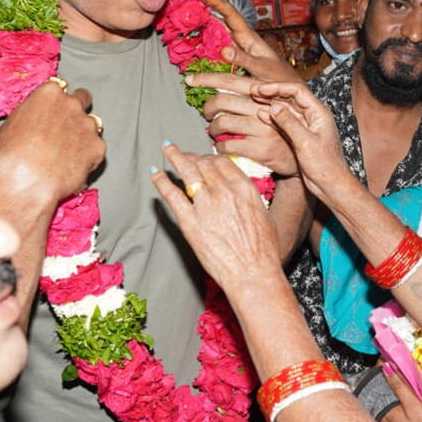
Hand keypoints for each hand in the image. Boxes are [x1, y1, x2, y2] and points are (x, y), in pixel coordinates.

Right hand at [0, 78, 104, 205]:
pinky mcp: (98, 147)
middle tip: (68, 126)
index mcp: (50, 94)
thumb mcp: (12, 124)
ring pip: (92, 124)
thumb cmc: (12, 154)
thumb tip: (37, 119)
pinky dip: (89, 156)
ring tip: (69, 151)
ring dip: (84, 133)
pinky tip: (73, 166)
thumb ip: (32, 114)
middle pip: (83, 98)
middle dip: (77, 110)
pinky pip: (96, 148)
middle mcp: (72, 104)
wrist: (26, 181)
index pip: (59, 89)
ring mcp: (88, 125)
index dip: (57, 101)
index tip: (54, 111)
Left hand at [151, 143, 279, 290]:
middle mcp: (224, 191)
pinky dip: (162, 182)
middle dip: (193, 156)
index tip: (204, 158)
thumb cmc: (263, 251)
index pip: (223, 163)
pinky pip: (172, 195)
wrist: (253, 272)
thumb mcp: (265, 216)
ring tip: (167, 148)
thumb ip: (250, 201)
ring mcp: (206, 205)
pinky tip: (156, 174)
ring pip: (188, 171)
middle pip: (204, 164)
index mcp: (244, 189)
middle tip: (184, 153)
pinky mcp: (190, 222)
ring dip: (175, 157)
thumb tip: (243, 197)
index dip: (210, 157)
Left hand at [192, 74, 299, 176]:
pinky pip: (228, 146)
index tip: (190, 79)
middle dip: (207, 107)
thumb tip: (222, 86)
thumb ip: (254, 93)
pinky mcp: (260, 149)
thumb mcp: (273, 103)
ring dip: (213, 129)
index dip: (206, 78)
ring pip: (222, 123)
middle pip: (222, 101)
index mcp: (265, 93)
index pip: (230, 80)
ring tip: (215, 131)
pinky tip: (222, 147)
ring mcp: (262, 129)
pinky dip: (220, 147)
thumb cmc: (283, 127)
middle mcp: (263, 107)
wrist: (300, 155)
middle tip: (207, 113)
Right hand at [199, 0, 301, 83]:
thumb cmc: (280, 79)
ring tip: (189, 27)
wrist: (287, 93)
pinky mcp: (233, 65)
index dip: (219, 4)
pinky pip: (216, 54)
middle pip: (221, 23)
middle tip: (190, 10)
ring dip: (204, 32)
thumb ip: (244, 59)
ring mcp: (237, 53)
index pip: (232, 15)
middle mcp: (242, 42)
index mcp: (250, 39)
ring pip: (217, 38)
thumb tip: (224, 50)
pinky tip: (195, 52)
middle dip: (207, 14)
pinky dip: (206, 51)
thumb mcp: (262, 69)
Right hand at [250, 80, 350, 200]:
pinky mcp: (300, 136)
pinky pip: (285, 122)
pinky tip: (261, 115)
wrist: (331, 184)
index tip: (261, 88)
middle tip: (253, 90)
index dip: (278, 87)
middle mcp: (313, 116)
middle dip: (272, 93)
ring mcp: (307, 126)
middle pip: (290, 98)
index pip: (297, 91)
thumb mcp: (305, 142)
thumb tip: (273, 107)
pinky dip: (273, 118)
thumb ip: (289, 123)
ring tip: (254, 99)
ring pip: (286, 109)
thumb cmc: (325, 165)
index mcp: (319, 113)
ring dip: (271, 104)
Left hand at [377, 367, 421, 421]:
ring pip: (379, 400)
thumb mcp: (416, 409)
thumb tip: (388, 369)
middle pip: (377, 389)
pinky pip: (383, 411)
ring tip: (391, 377)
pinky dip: (386, 402)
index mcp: (386, 408)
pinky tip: (394, 400)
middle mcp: (380, 416)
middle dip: (382, 377)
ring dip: (384, 388)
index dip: (382, 366)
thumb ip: (402, 389)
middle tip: (389, 364)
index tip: (384, 355)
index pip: (380, 379)